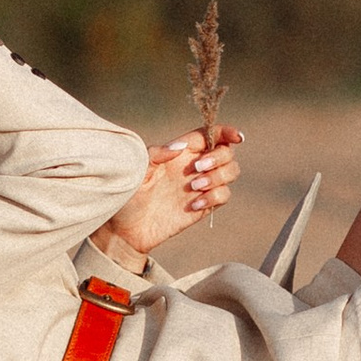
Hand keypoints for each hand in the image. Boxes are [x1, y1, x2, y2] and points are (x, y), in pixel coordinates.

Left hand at [99, 125, 242, 264]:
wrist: (125, 228)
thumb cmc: (128, 193)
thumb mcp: (138, 168)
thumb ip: (158, 153)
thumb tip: (181, 146)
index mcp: (182, 151)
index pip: (211, 135)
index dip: (227, 132)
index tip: (236, 137)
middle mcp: (195, 166)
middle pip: (227, 153)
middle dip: (218, 158)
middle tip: (196, 168)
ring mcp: (201, 186)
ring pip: (231, 172)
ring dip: (218, 177)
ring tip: (193, 187)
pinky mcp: (203, 205)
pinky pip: (223, 196)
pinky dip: (214, 197)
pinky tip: (194, 205)